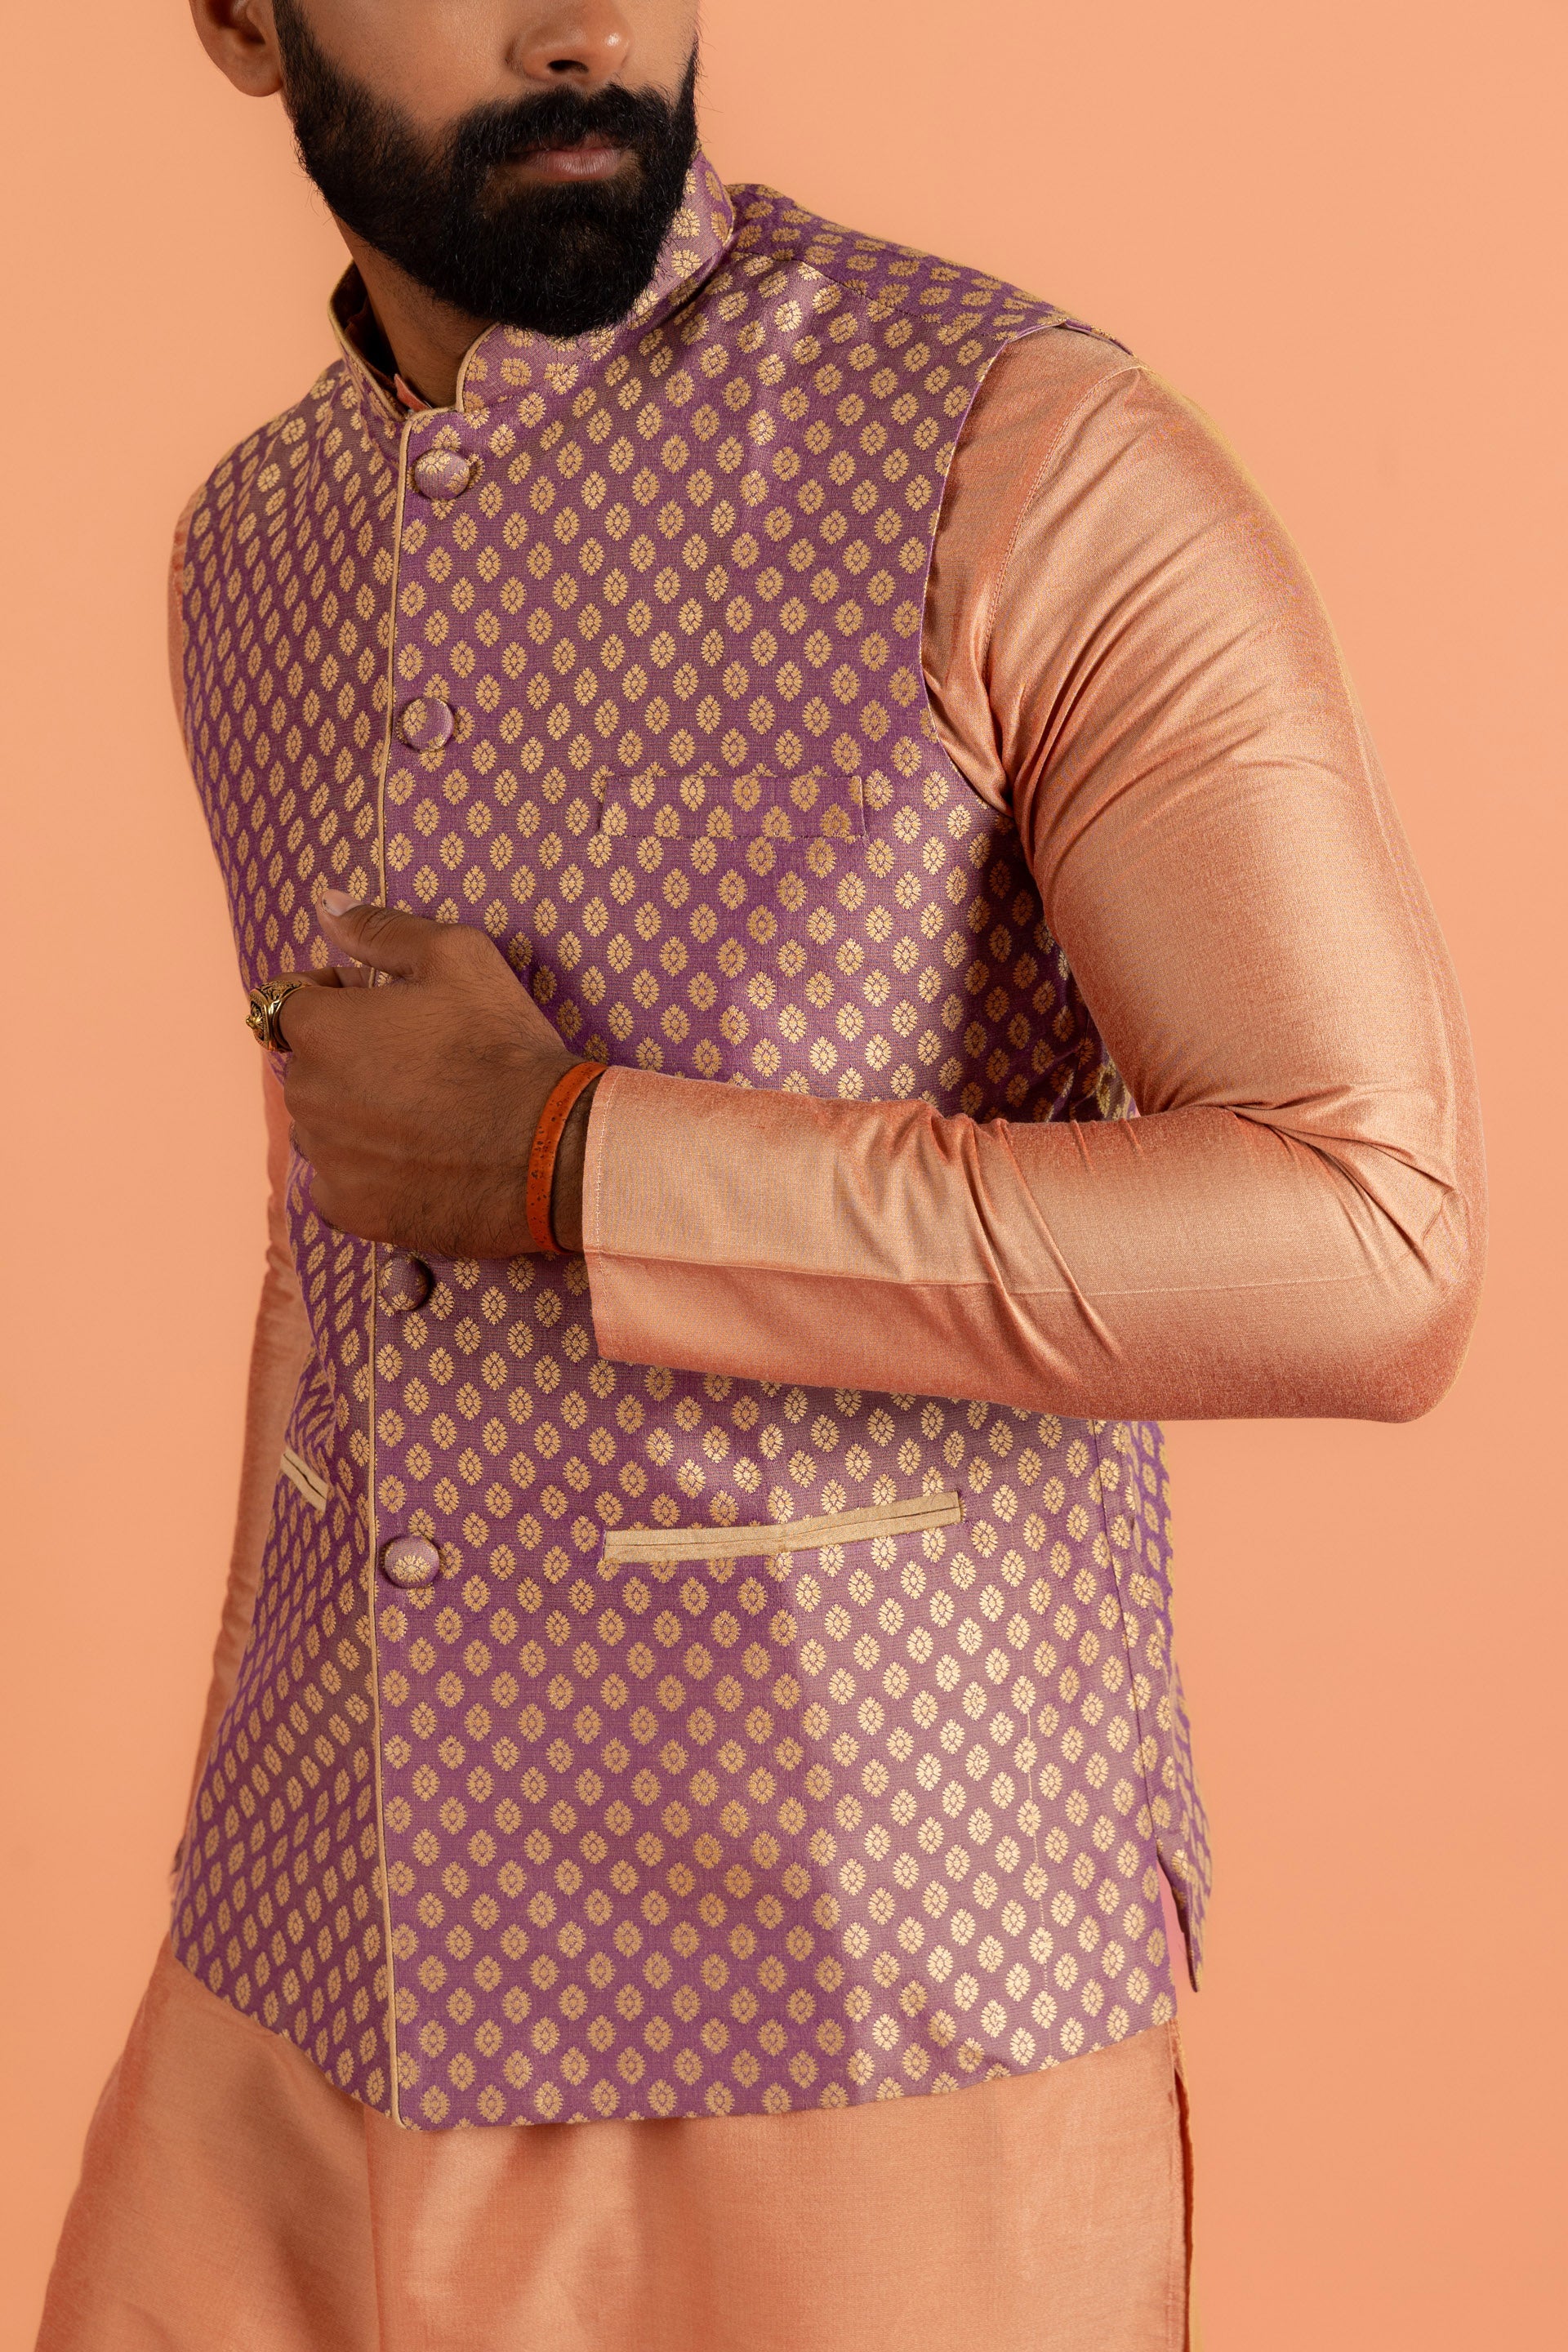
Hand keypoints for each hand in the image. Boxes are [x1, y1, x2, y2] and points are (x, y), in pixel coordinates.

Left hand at [276, 894, 593, 1255]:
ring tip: (427, 1118)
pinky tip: (420, 1162)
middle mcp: (306, 1095)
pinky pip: (340, 1185)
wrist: (551, 1150)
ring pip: (325, 1129)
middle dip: (349, 1062)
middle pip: (311, 1069)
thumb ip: (381, 929)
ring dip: (357, 1119)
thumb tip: (327, 905)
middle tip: (422, 1067)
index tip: (385, 1013)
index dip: (337, 1000)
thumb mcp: (458, 957)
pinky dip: (369, 1175)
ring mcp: (325, 1158)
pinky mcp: (349, 1209)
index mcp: (320, 1028)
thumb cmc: (503, 1046)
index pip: (291, 1005)